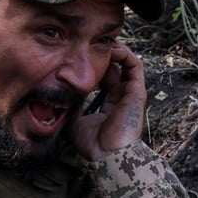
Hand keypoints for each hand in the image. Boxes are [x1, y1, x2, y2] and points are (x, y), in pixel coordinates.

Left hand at [68, 42, 146, 161]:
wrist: (108, 155)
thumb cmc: (93, 144)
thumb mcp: (75, 121)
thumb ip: (72, 107)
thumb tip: (61, 96)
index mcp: (109, 103)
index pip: (103, 77)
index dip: (93, 65)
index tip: (78, 57)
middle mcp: (121, 96)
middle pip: (114, 67)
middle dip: (102, 54)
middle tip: (87, 45)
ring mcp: (130, 92)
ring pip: (125, 62)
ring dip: (113, 50)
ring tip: (98, 43)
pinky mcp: (136, 91)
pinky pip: (134, 65)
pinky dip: (123, 54)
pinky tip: (108, 49)